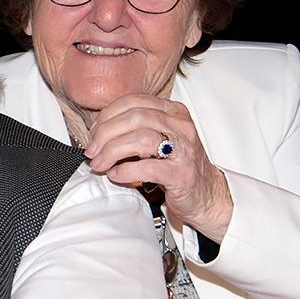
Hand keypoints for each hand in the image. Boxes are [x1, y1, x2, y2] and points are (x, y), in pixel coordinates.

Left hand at [85, 93, 233, 242]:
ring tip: (100, 164)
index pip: (134, 101)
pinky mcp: (181, 174)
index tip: (93, 131)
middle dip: (105, 133)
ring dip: (112, 152)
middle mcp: (181, 126)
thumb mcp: (159, 139)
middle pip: (134, 118)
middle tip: (92, 150)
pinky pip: (147, 168)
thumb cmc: (178, 167)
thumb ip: (135, 129)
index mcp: (173, 112)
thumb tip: (98, 128)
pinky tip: (116, 175)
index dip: (108, 114)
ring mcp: (183, 150)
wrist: (207, 196)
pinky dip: (125, 171)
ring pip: (140, 139)